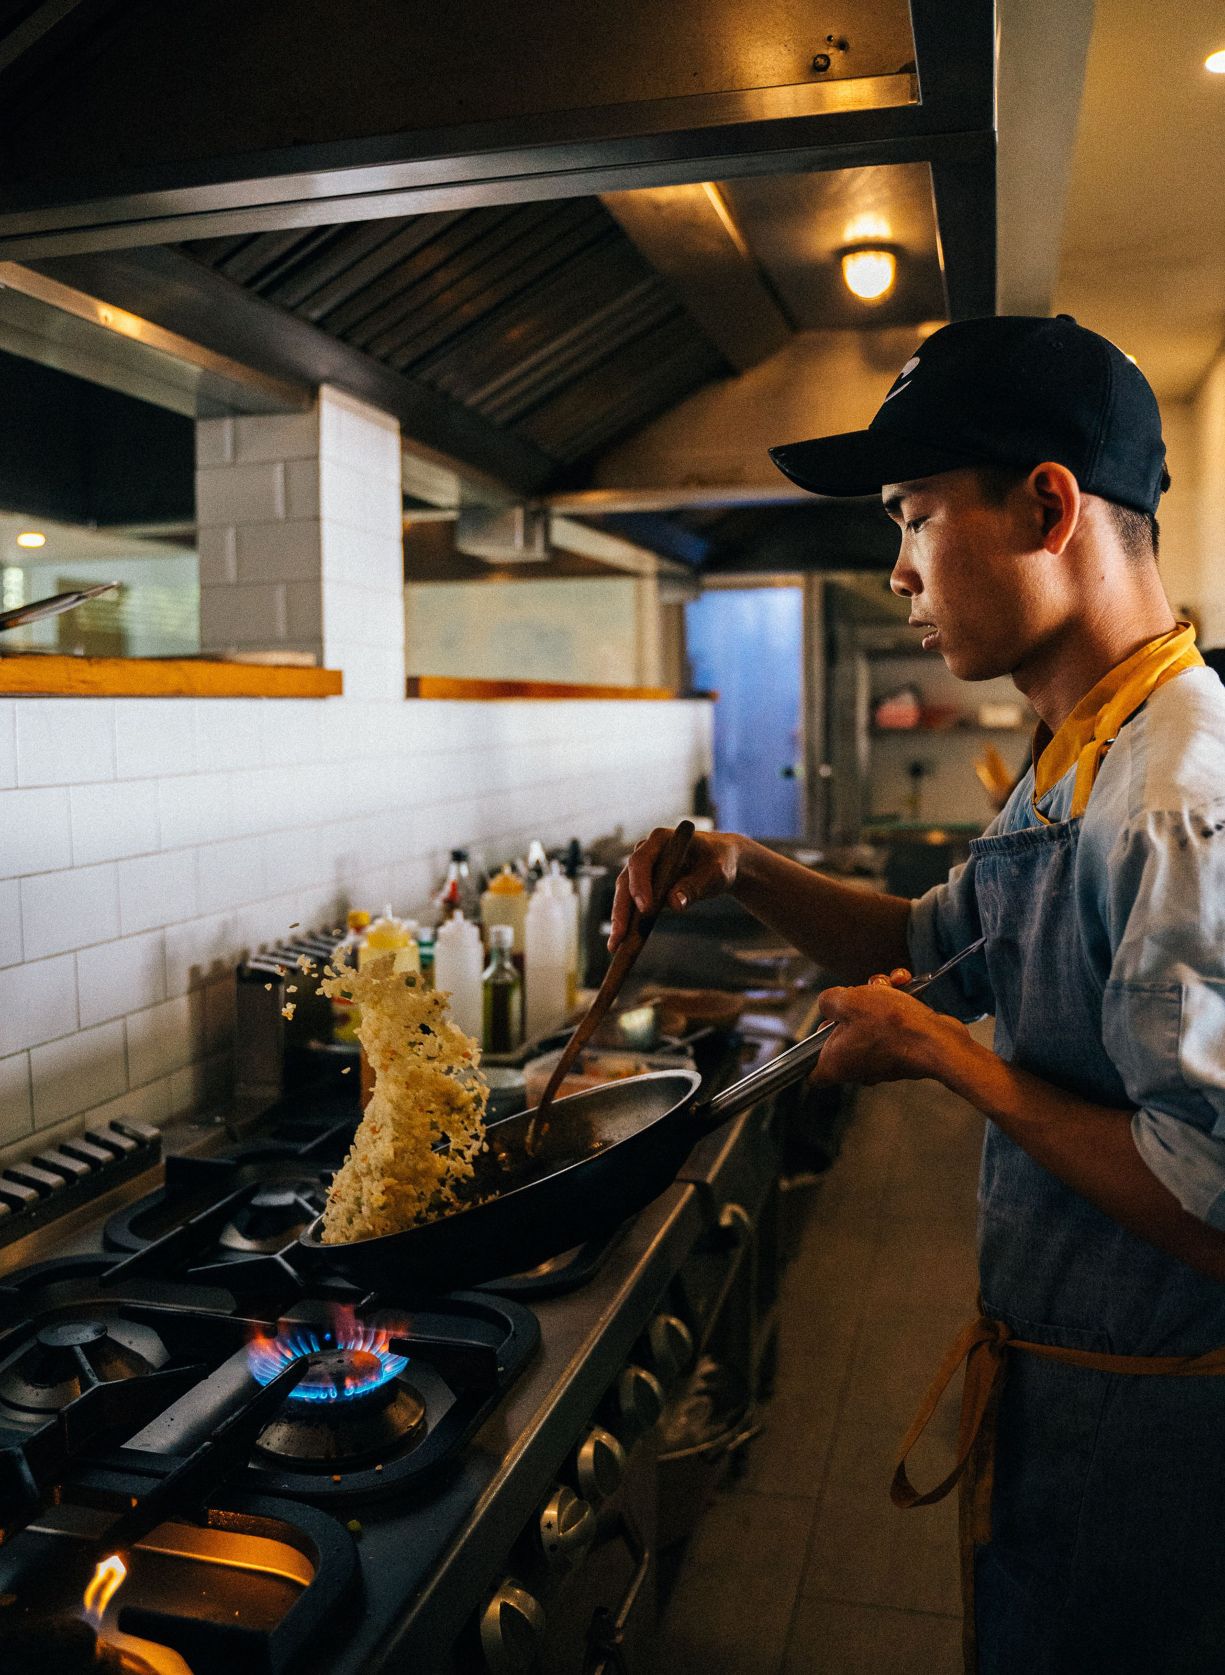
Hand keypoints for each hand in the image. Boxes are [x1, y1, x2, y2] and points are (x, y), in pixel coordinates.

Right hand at [608, 827, 743, 950]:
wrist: (719, 862)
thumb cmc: (719, 862)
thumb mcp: (714, 874)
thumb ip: (695, 886)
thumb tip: (675, 904)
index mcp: (661, 840)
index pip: (641, 861)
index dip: (640, 884)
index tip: (646, 909)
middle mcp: (646, 852)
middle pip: (626, 880)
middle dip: (621, 909)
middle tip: (620, 936)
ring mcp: (642, 869)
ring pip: (624, 894)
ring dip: (620, 920)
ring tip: (616, 946)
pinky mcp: (643, 885)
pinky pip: (631, 904)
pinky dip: (627, 922)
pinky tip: (623, 943)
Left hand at [811, 967, 966, 1085]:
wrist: (937, 1041)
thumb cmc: (891, 1025)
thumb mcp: (848, 1001)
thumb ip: (828, 1000)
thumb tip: (829, 1003)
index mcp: (836, 1064)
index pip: (812, 1072)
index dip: (812, 1050)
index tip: (824, 1026)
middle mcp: (857, 1067)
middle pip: (842, 1035)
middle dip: (853, 1007)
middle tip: (862, 992)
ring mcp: (881, 1060)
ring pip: (870, 1022)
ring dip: (878, 997)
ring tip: (890, 984)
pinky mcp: (903, 1050)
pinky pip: (892, 1024)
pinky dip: (897, 1004)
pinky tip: (904, 984)